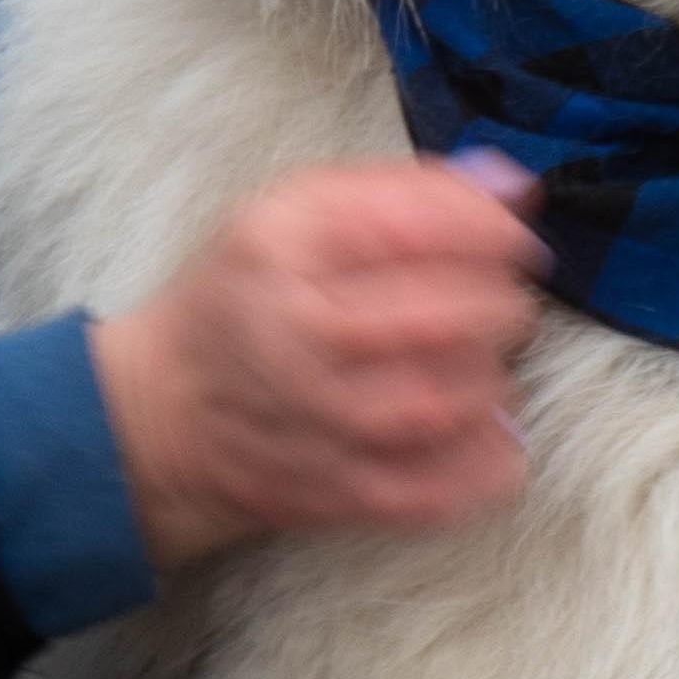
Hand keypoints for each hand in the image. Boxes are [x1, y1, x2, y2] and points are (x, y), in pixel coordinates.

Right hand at [85, 154, 546, 571]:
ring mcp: (319, 422)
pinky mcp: (337, 493)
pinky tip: (493, 432)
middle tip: (506, 298)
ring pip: (447, 400)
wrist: (164, 411)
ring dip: (492, 375)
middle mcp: (300, 333)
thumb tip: (514, 184)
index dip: (488, 229)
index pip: (414, 227)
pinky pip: (435, 487)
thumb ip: (407, 190)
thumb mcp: (299, 209)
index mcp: (288, 246)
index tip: (513, 237)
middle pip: (441, 315)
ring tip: (487, 356)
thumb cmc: (245, 293)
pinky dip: (484, 462)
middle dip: (499, 302)